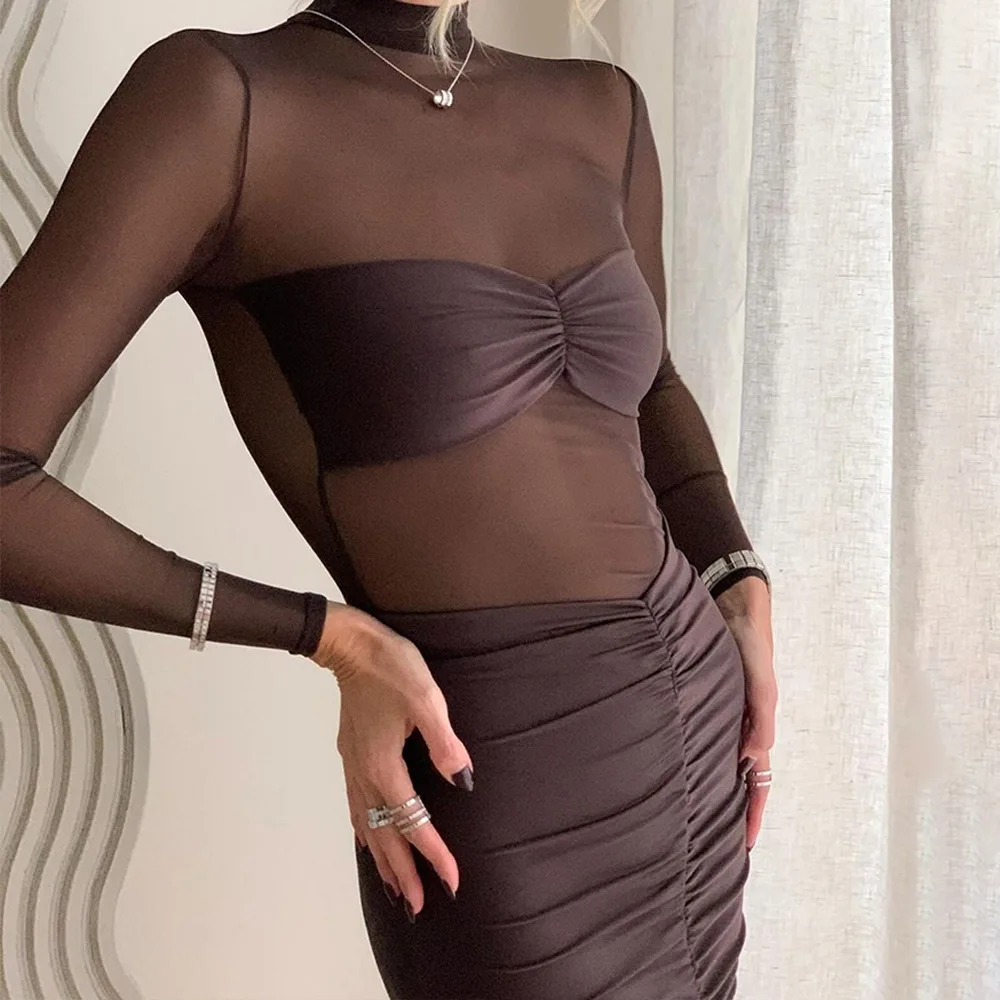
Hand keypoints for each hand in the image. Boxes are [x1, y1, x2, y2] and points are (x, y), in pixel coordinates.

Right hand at [310, 602, 474, 916]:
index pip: (414, 822)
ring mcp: (354, 767)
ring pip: (366, 826)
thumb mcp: (426, 698)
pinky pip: (355, 808)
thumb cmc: (390, 667)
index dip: (434, 854)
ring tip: (393, 888)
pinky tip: (366, 839)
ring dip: (382, 860)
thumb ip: (444, 741)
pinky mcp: (350, 756)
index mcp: (385, 767)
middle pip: (385, 836)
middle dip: (403, 872)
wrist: (350, 645)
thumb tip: (462, 780)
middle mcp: (365, 775)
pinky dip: (363, 833)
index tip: (452, 882)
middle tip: (418, 907)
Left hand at [714, 577, 776, 850]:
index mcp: (757, 726)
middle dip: (730, 809)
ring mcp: (718, 711)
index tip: (746, 846)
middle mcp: (737, 723)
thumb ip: (759, 713)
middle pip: (736, 777)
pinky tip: (673, 765)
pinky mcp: (699, 695)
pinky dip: (692, 754)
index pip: (758, 781)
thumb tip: (751, 758)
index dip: (753, 813)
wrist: (732, 602)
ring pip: (715, 759)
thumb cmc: (751, 639)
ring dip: (709, 786)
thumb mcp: (760, 677)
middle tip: (711, 842)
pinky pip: (698, 734)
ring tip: (689, 815)